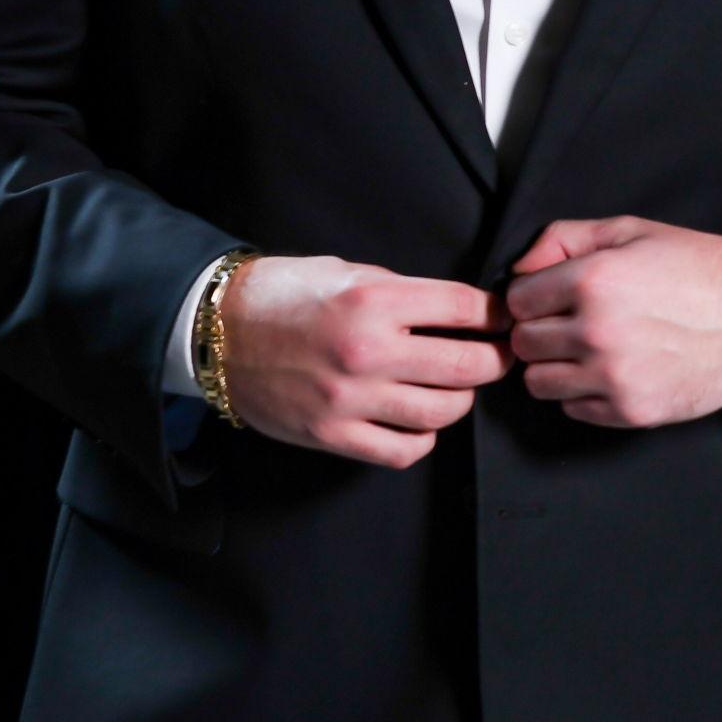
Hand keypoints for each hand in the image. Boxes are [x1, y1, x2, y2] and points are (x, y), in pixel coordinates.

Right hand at [222, 255, 511, 467]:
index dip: (496, 314)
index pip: (465, 308)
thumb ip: (404, 292)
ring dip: (462, 399)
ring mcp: (350, 399)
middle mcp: (368, 351)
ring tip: (457, 386)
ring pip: (444, 411)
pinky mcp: (331, 435)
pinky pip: (403, 450)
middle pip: (468, 365)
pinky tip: (419, 419)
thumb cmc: (285, 293)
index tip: (506, 319)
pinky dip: (423, 437)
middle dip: (496, 360)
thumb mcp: (349, 271)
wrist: (215, 331)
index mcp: (375, 301)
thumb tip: (460, 309)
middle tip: (500, 355)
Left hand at [505, 217, 721, 427]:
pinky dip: (584, 393)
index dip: (533, 296)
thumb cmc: (696, 268)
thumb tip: (521, 267)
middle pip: (523, 343)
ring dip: (556, 367)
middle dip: (541, 331)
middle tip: (572, 323)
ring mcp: (613, 376)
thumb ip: (564, 238)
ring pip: (538, 383)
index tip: (553, 298)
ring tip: (589, 350)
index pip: (516, 301)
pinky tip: (612, 370)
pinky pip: (573, 409)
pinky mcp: (631, 410)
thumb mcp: (631, 231)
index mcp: (593, 280)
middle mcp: (596, 332)